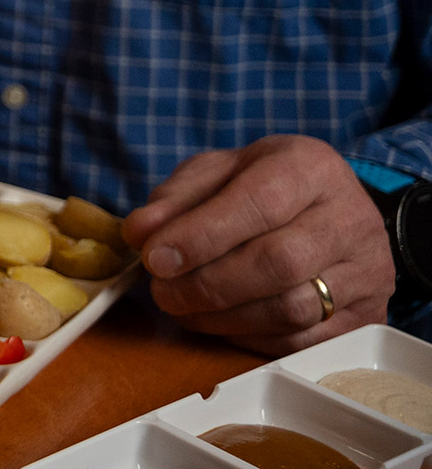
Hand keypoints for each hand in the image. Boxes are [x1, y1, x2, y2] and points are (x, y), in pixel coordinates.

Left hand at [123, 134, 392, 354]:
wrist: (330, 210)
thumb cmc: (264, 186)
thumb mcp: (218, 172)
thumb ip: (176, 198)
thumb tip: (140, 234)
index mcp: (311, 167)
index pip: (259, 204)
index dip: (201, 236)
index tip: (154, 258)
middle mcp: (350, 218)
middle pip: (278, 263)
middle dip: (207, 283)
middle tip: (162, 292)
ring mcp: (367, 272)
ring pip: (292, 309)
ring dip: (223, 317)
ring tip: (182, 308)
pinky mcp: (368, 317)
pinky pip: (303, 341)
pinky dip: (250, 337)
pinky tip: (219, 322)